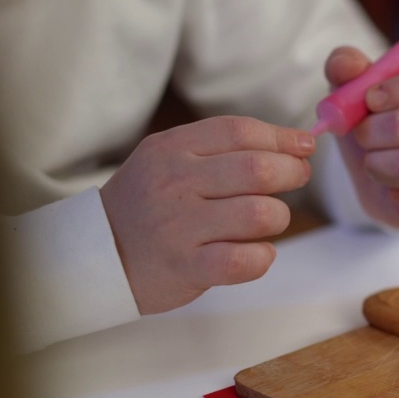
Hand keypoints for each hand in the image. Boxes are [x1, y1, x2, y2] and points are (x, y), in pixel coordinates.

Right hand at [100, 116, 314, 313]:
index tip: (303, 147)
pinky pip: (245, 260)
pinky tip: (255, 252)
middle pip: (258, 169)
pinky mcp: (185, 266)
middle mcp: (174, 183)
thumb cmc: (150, 206)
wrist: (95, 256)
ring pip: (259, 214)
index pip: (239, 131)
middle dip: (292, 173)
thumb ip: (225, 148)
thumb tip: (298, 144)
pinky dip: (262, 257)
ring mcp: (179, 226)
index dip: (282, 138)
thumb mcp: (170, 161)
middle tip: (296, 178)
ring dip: (277, 217)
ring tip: (266, 221)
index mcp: (171, 149)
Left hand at [325, 47, 398, 227]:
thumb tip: (347, 65)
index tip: (371, 100)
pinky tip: (395, 191)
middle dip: (370, 133)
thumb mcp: (353, 88)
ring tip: (375, 162)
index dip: (398, 91)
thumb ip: (345, 66)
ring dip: (376, 166)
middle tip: (364, 136)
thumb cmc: (370, 121)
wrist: (374, 171)